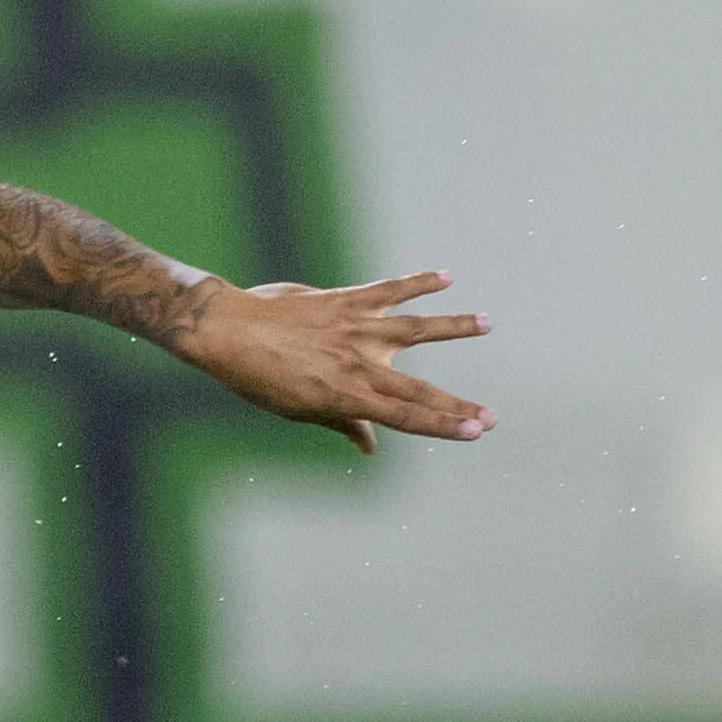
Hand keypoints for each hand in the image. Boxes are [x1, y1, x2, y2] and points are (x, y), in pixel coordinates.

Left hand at [173, 271, 494, 454]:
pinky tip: (445, 276)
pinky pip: (389, 290)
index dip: (444, 425)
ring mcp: (355, 330)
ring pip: (417, 328)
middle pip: (418, 387)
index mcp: (345, 396)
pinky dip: (418, 282)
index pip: (405, 416)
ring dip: (455, 326)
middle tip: (493, 416)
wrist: (227, 332)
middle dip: (457, 404)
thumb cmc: (257, 378)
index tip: (476, 431)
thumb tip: (370, 445)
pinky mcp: (346, 301)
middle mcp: (358, 364)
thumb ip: (340, 422)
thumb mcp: (296, 410)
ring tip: (488, 323)